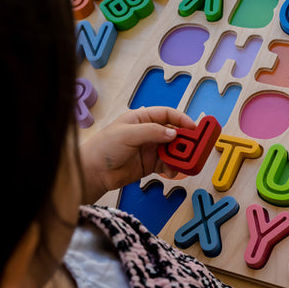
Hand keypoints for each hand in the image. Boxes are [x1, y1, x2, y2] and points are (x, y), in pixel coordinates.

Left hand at [80, 107, 194, 202]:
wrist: (94, 173)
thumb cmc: (104, 147)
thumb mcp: (128, 133)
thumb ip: (152, 132)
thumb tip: (173, 133)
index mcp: (141, 119)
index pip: (166, 114)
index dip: (181, 119)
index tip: (193, 127)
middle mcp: (148, 133)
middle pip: (173, 133)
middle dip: (185, 139)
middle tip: (194, 147)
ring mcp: (150, 149)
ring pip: (173, 149)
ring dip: (180, 155)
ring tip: (184, 161)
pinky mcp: (150, 164)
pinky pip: (168, 164)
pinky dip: (173, 167)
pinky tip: (172, 170)